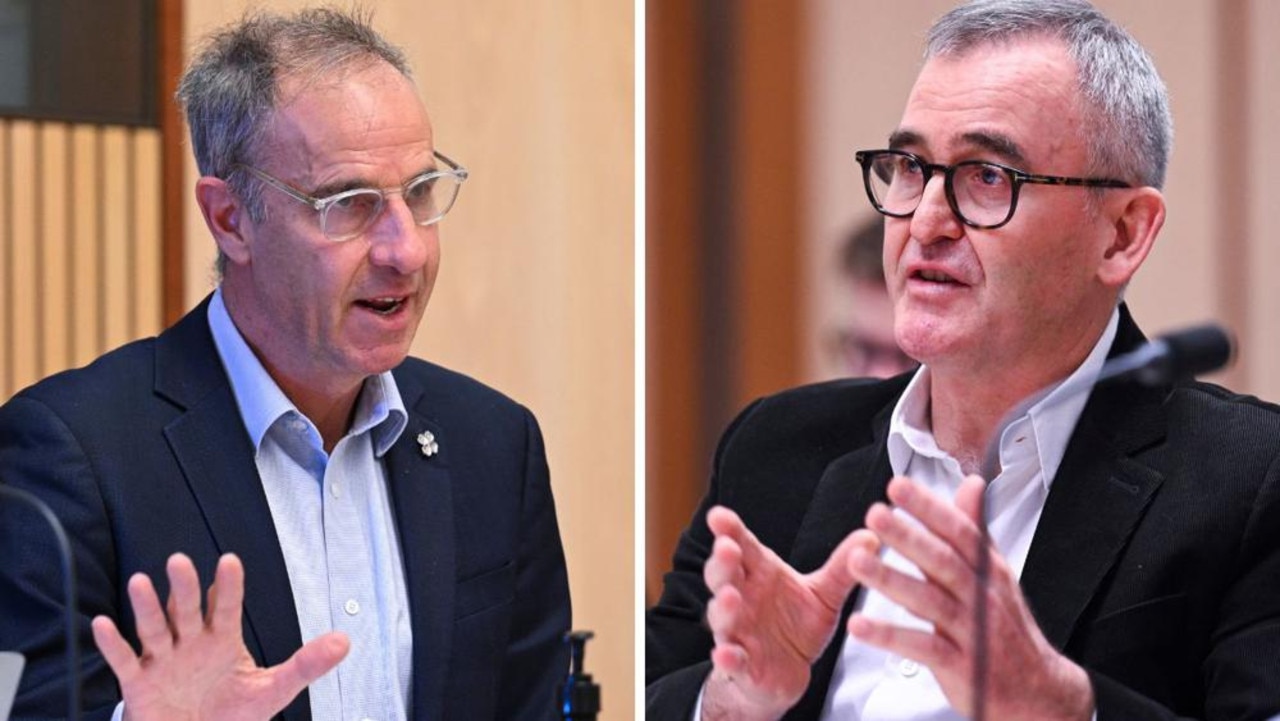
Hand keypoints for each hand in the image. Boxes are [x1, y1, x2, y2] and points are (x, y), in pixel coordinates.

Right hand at [91, 553, 348, 720]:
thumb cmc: (231, 711)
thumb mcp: (272, 689)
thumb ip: (306, 664)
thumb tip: (343, 641)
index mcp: (222, 640)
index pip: (227, 608)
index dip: (229, 587)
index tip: (230, 561)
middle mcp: (191, 643)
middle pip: (187, 610)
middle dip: (185, 588)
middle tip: (180, 562)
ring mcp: (164, 661)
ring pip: (154, 628)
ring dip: (146, 607)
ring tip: (140, 582)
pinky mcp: (140, 683)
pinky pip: (124, 661)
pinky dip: (113, 644)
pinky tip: (104, 623)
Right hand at [700, 506, 878, 720]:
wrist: (787, 671)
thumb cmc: (796, 624)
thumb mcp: (824, 594)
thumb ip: (843, 567)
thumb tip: (871, 536)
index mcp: (760, 573)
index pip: (742, 545)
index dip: (729, 530)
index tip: (719, 516)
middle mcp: (742, 597)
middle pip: (724, 575)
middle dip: (722, 562)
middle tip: (727, 548)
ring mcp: (738, 630)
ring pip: (722, 615)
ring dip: (723, 606)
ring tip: (730, 597)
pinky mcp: (741, 664)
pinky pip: (730, 660)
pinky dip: (726, 657)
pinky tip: (727, 654)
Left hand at [846, 476, 1092, 720]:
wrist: (1038, 690)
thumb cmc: (1008, 626)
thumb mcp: (995, 574)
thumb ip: (975, 530)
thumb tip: (971, 484)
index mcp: (988, 570)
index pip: (959, 532)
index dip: (930, 508)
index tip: (898, 486)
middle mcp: (982, 597)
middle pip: (943, 561)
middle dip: (908, 535)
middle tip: (875, 513)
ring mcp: (973, 632)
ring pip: (930, 601)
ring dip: (891, 579)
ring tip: (856, 561)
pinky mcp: (962, 665)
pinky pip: (922, 647)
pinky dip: (890, 636)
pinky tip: (859, 625)